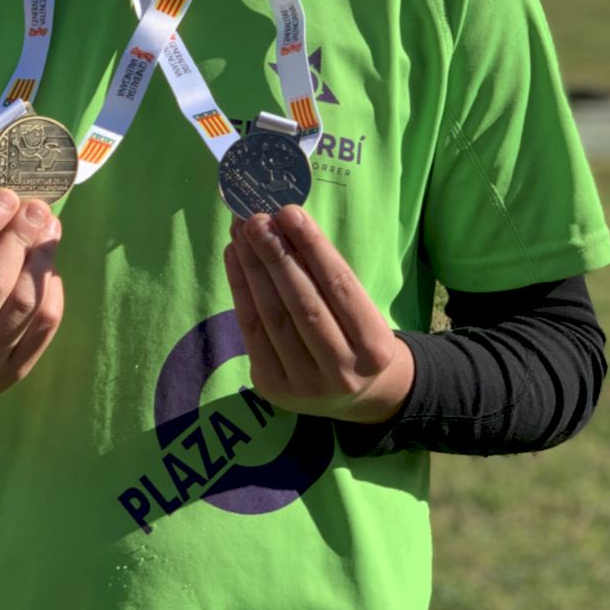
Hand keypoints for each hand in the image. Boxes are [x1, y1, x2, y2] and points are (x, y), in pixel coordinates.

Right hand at [0, 188, 62, 413]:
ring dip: (42, 259)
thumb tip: (12, 208)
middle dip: (20, 237)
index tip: (6, 196)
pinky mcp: (12, 375)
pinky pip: (43, 327)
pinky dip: (51, 291)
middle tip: (36, 209)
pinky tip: (48, 270)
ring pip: (25, 304)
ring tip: (48, 231)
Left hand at [223, 207, 413, 423]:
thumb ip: (328, 275)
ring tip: (241, 231)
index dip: (313, 247)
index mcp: (374, 348)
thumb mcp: (361, 310)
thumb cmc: (357, 337)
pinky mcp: (273, 386)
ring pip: (273, 315)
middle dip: (276, 255)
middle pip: (303, 303)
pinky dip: (240, 289)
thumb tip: (286, 222)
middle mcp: (341, 370)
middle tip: (256, 218)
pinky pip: (252, 330)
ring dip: (253, 267)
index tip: (289, 212)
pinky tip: (235, 257)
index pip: (341, 287)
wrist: (355, 397)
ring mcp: (304, 384)